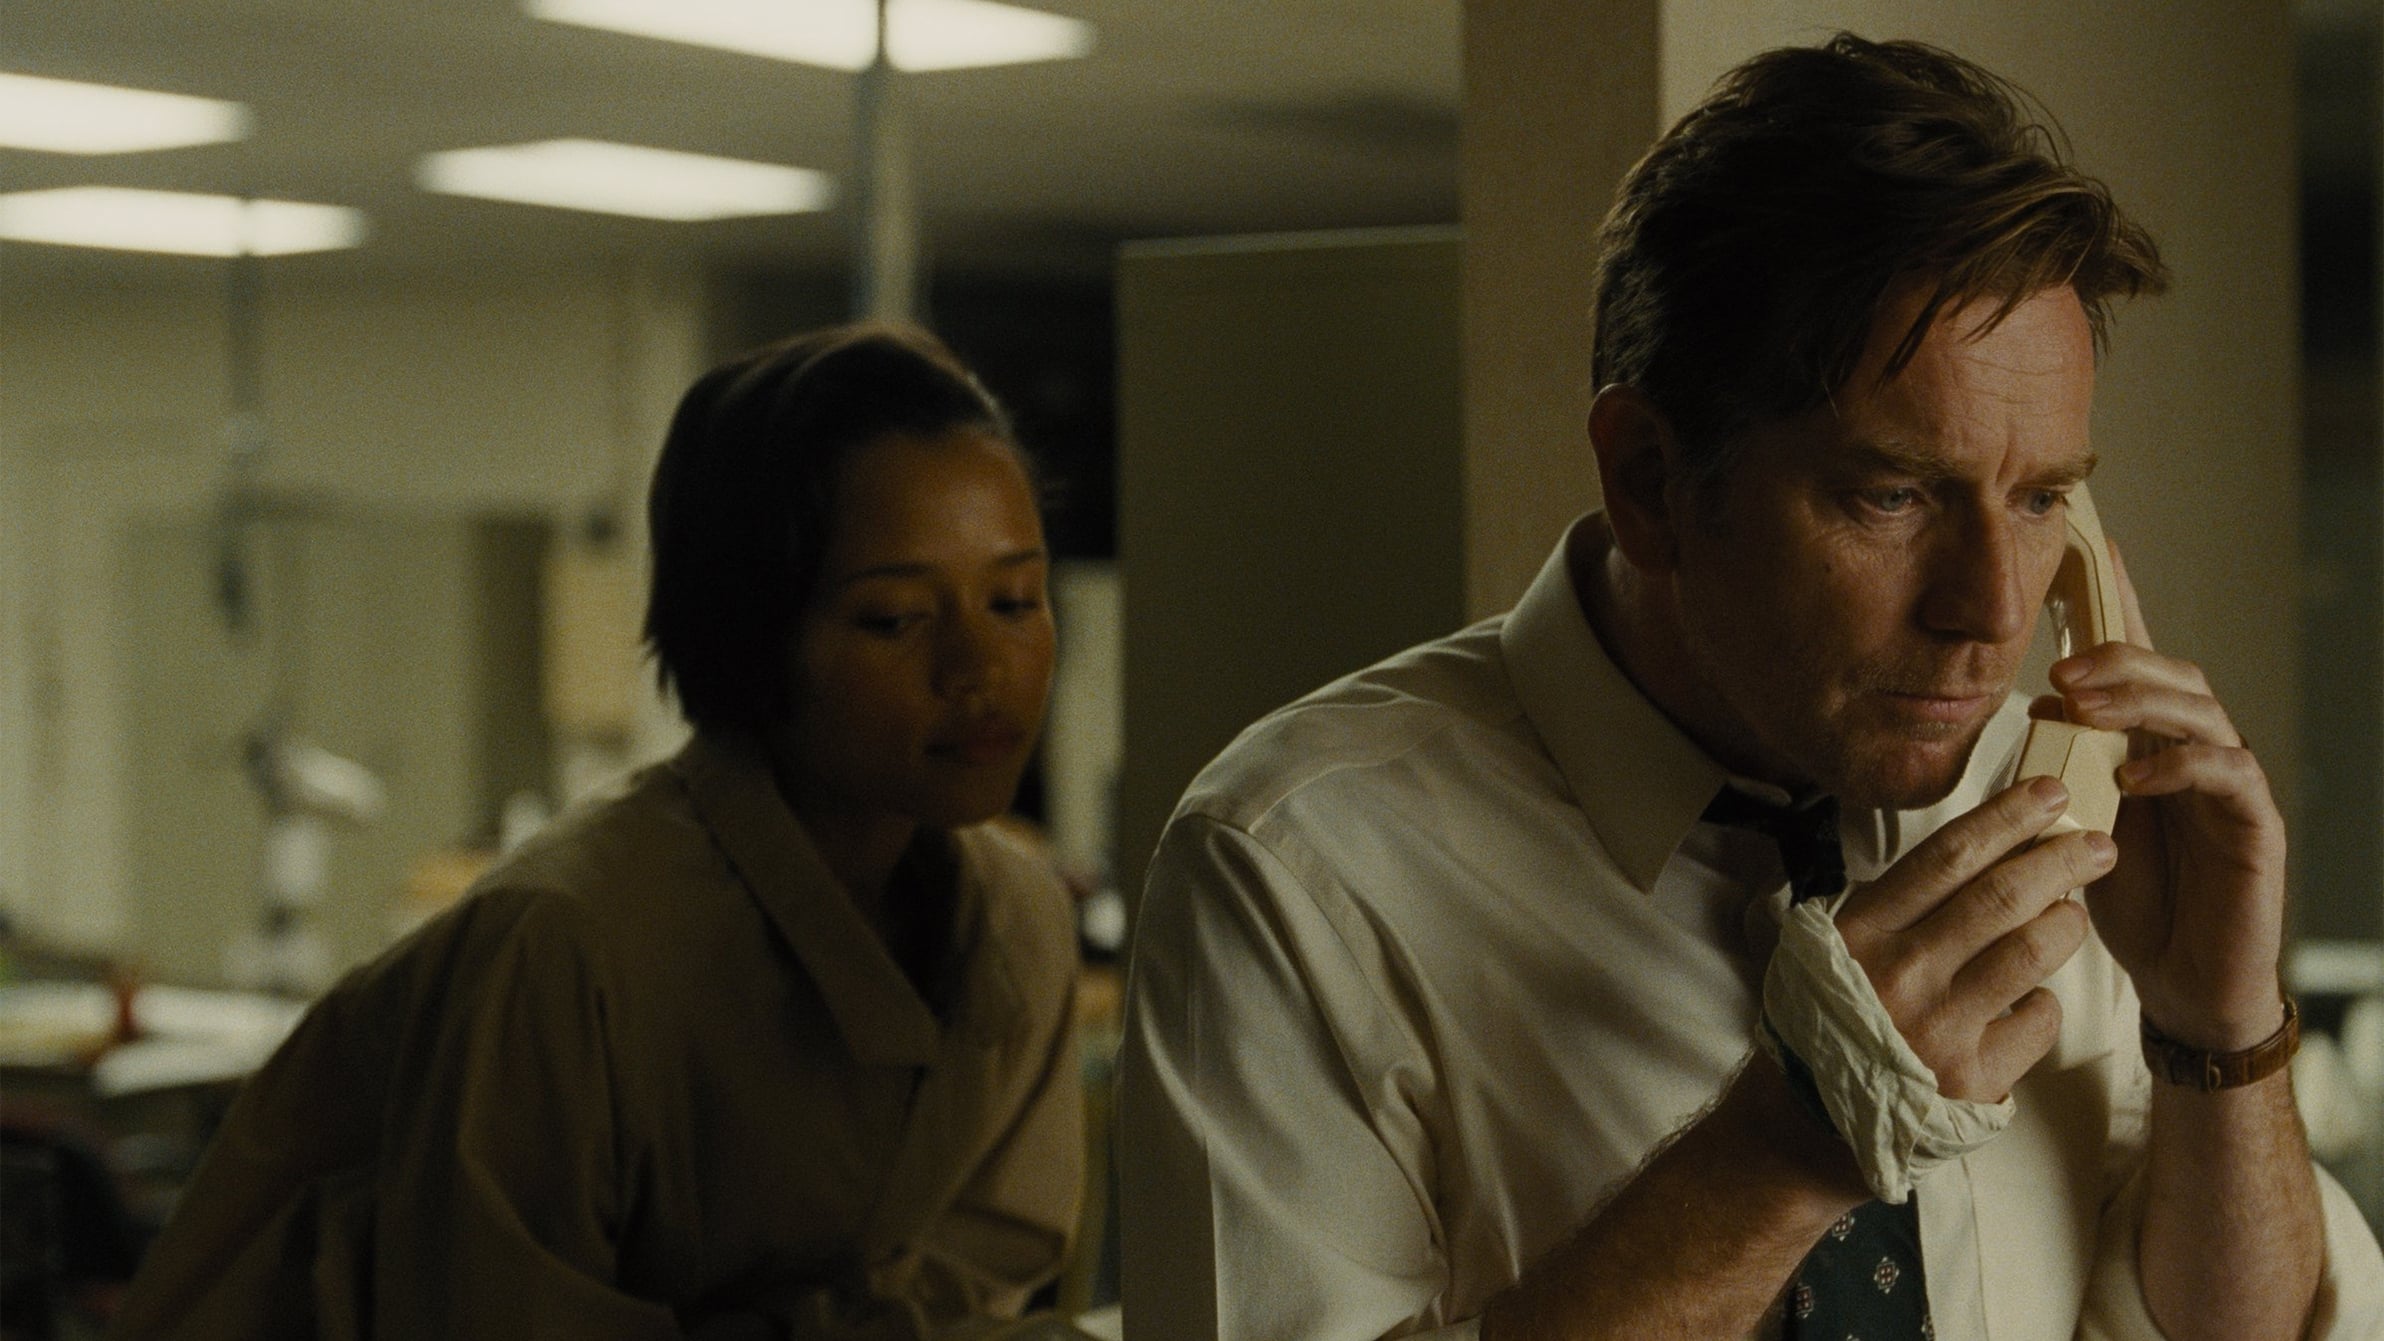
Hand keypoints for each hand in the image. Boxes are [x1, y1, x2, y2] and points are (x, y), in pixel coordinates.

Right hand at [1832, 778, 2113, 1101]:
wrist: (1812, 1112)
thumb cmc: (1839, 1009)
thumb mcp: (1845, 943)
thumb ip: (1906, 903)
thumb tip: (1997, 852)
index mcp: (1863, 930)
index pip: (1948, 856)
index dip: (2007, 818)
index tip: (2050, 793)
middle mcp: (1900, 973)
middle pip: (2000, 896)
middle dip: (2060, 860)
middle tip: (2097, 844)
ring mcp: (1937, 1027)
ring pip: (2030, 952)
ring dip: (2066, 923)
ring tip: (2075, 912)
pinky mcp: (1971, 1076)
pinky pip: (2035, 1021)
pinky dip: (2043, 1004)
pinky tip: (2030, 999)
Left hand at [2040, 541, 2288, 1051]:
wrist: (2180, 979)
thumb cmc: (2130, 898)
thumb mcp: (2075, 821)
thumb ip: (2062, 761)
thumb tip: (2042, 700)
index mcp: (2151, 741)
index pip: (2140, 662)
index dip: (2122, 602)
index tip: (2095, 548)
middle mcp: (2196, 750)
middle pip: (2173, 673)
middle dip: (2118, 658)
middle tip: (2060, 664)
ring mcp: (2230, 783)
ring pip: (2201, 710)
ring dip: (2141, 699)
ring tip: (2088, 705)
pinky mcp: (2253, 823)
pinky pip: (2226, 772)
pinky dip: (2178, 762)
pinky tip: (2133, 771)